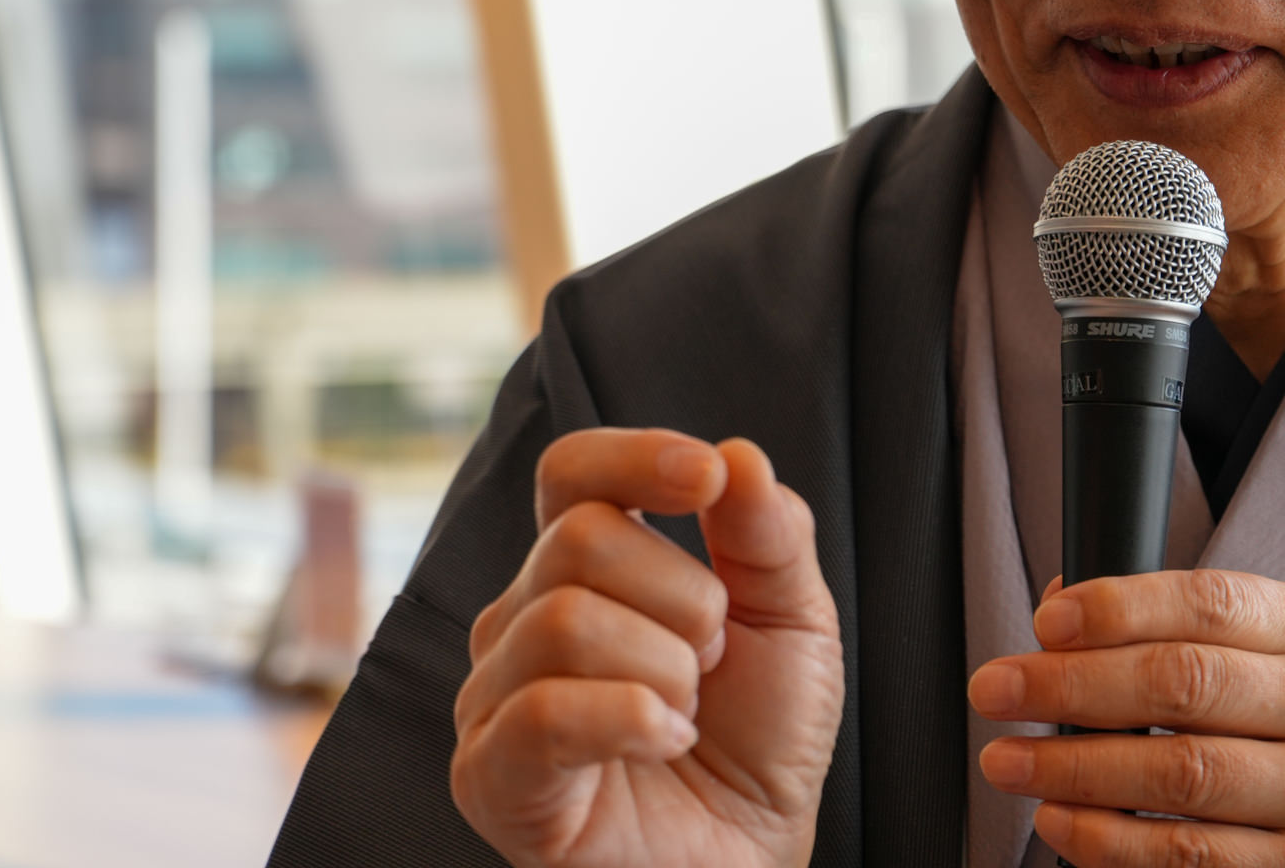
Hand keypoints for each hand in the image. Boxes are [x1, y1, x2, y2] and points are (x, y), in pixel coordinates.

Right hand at [451, 429, 844, 867]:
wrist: (752, 856)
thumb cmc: (759, 741)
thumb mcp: (793, 620)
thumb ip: (771, 535)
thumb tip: (739, 456)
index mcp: (587, 567)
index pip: (570, 472)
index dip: (633, 458)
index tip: (705, 478)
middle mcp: (523, 618)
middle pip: (578, 539)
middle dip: (683, 597)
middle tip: (711, 659)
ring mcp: (496, 698)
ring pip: (565, 621)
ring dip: (665, 669)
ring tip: (686, 714)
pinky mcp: (491, 778)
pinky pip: (542, 714)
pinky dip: (630, 721)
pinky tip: (667, 743)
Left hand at [966, 569, 1284, 867]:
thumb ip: (1194, 626)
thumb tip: (1062, 612)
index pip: (1211, 602)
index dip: (1117, 608)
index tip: (1044, 623)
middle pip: (1184, 687)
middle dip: (1069, 686)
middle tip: (995, 690)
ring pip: (1179, 779)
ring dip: (1072, 769)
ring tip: (1009, 760)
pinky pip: (1189, 857)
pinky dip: (1109, 842)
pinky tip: (1062, 822)